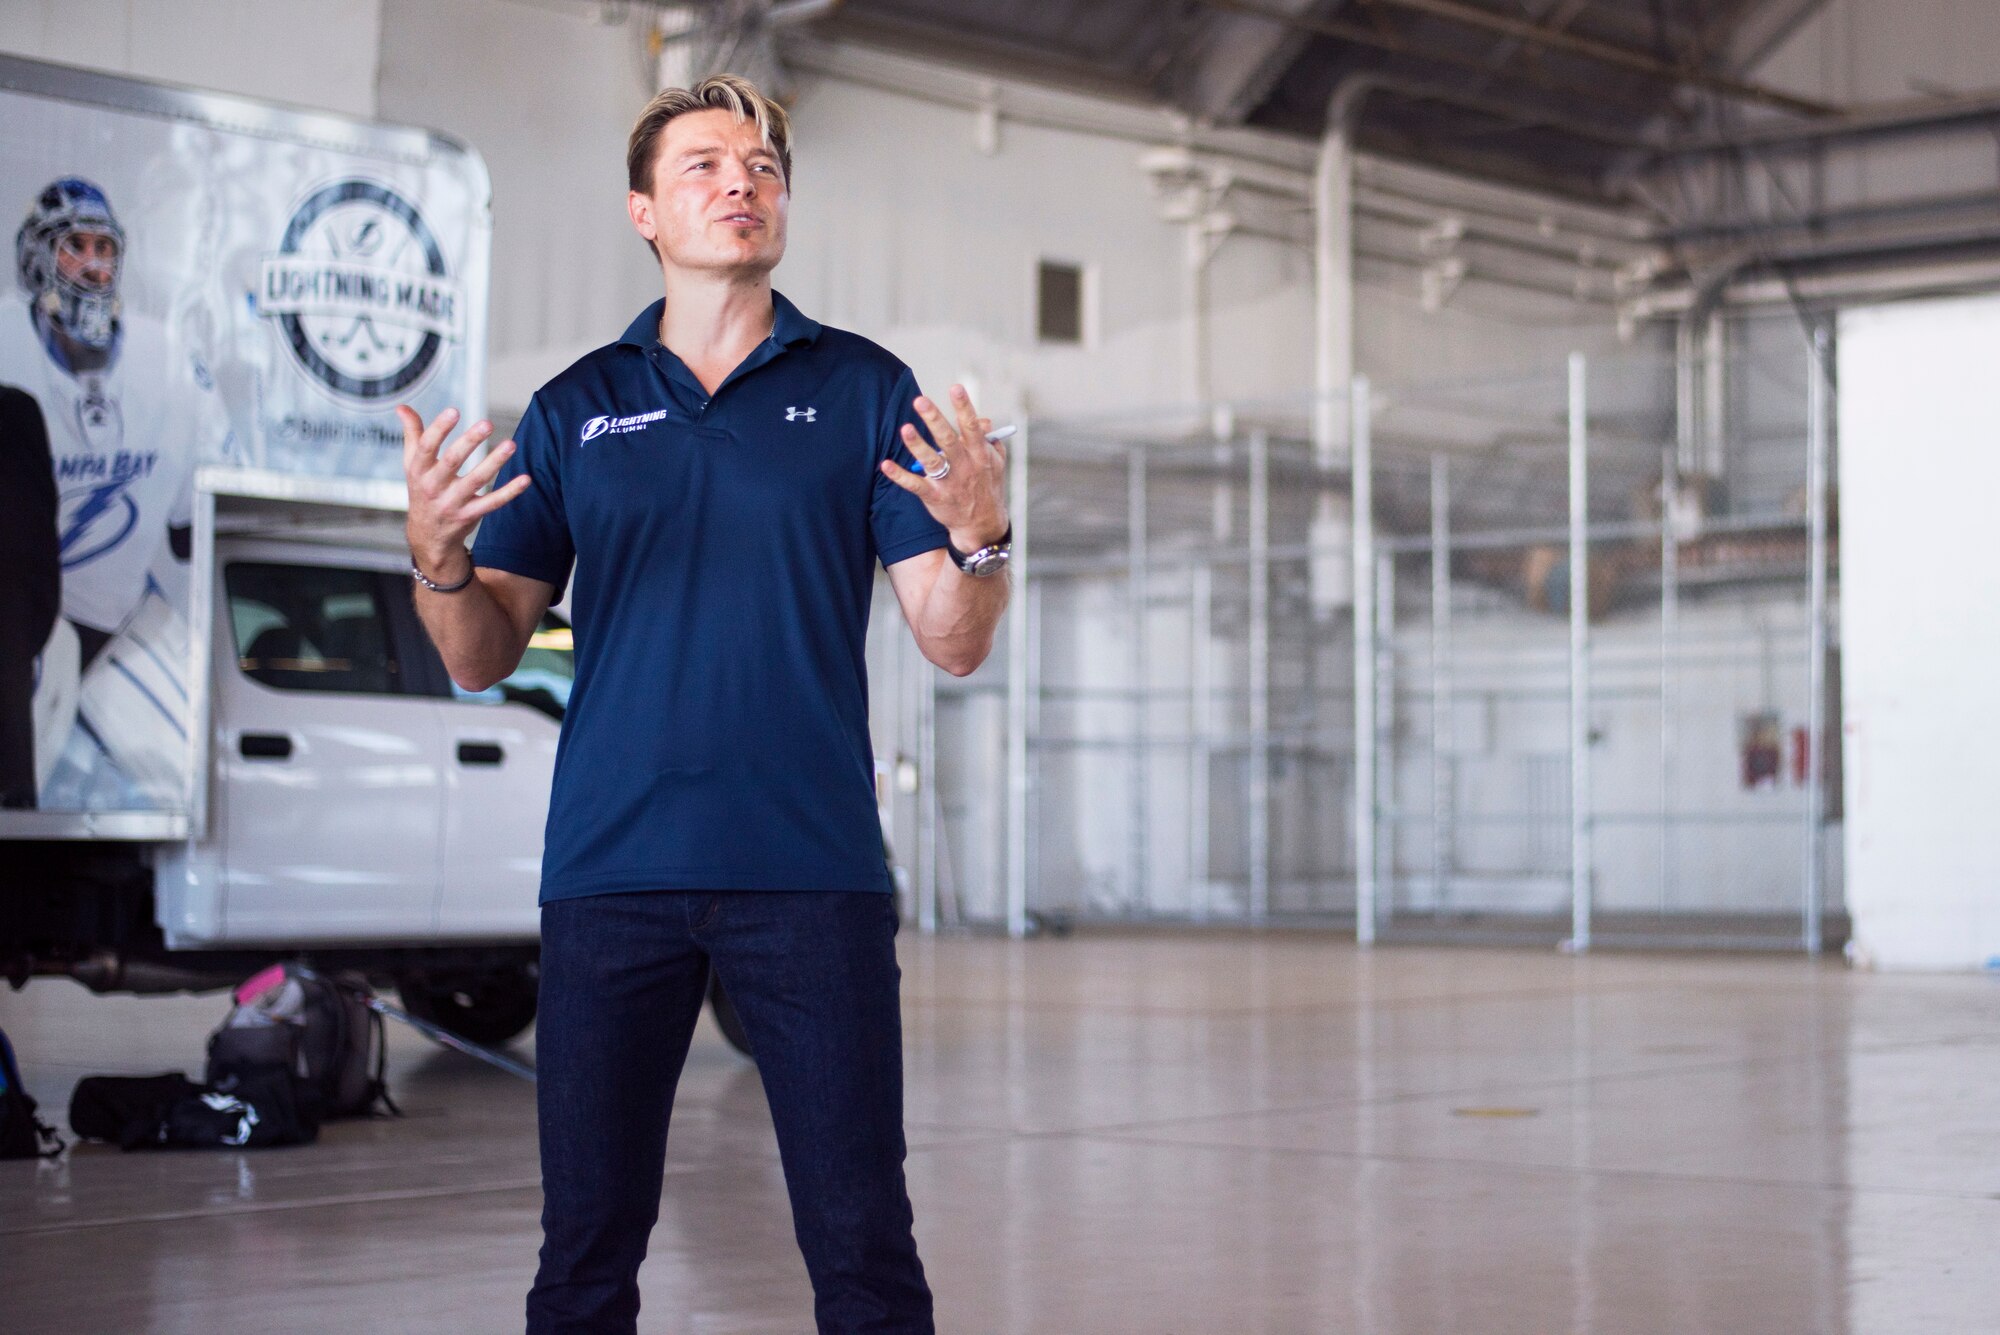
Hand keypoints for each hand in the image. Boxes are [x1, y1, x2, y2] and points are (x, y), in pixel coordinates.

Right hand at [397, 405, 530, 575]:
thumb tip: (402, 407)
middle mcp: (434, 486)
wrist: (428, 535)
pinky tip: (525, 479)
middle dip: (469, 442)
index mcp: (419, 470)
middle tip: (487, 423)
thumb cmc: (422, 490)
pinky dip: (510, 492)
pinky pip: (493, 503)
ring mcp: (452, 503)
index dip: (439, 429)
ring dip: (494, 462)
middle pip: (452, 461)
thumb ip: (412, 434)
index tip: (454, 410)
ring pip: (476, 480)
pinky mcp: (470, 515)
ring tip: (511, 444)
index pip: (427, 447)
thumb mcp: (412, 464)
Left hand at [878, 384, 1008, 552]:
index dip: (964, 407)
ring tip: (905, 429)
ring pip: (932, 461)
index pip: (972, 427)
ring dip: (917, 445)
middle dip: (935, 419)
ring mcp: (950, 483)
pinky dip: (900, 476)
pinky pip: (915, 485)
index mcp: (980, 454)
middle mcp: (965, 466)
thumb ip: (990, 440)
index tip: (955, 387)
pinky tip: (885, 465)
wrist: (983, 525)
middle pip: (948, 439)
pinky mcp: (935, 497)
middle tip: (920, 400)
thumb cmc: (987, 487)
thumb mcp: (996, 462)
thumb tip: (984, 421)